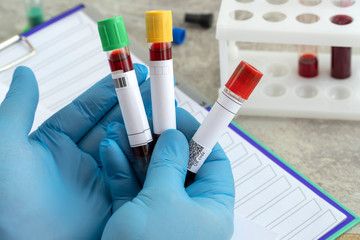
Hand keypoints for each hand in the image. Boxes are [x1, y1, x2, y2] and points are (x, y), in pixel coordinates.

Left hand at [0, 64, 147, 238]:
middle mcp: (79, 158)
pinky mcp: (109, 200)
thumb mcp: (5, 145)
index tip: (132, 73)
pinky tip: (162, 145)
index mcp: (55, 141)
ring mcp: (96, 179)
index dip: (111, 90)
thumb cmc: (2, 197)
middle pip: (113, 125)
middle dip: (136, 107)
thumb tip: (26, 73)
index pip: (89, 109)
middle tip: (158, 91)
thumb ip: (18, 107)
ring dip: (147, 130)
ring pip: (127, 148)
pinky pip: (133, 175)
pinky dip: (148, 160)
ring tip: (167, 113)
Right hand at [100, 107, 234, 239]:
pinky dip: (121, 170)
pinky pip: (130, 189)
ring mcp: (160, 215)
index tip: (180, 116)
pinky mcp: (135, 220)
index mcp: (210, 208)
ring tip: (125, 127)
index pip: (214, 162)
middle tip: (148, 117)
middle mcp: (188, 211)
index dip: (199, 136)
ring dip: (136, 151)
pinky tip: (112, 150)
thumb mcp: (164, 201)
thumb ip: (168, 164)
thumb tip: (175, 139)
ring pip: (151, 174)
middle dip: (160, 141)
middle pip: (179, 165)